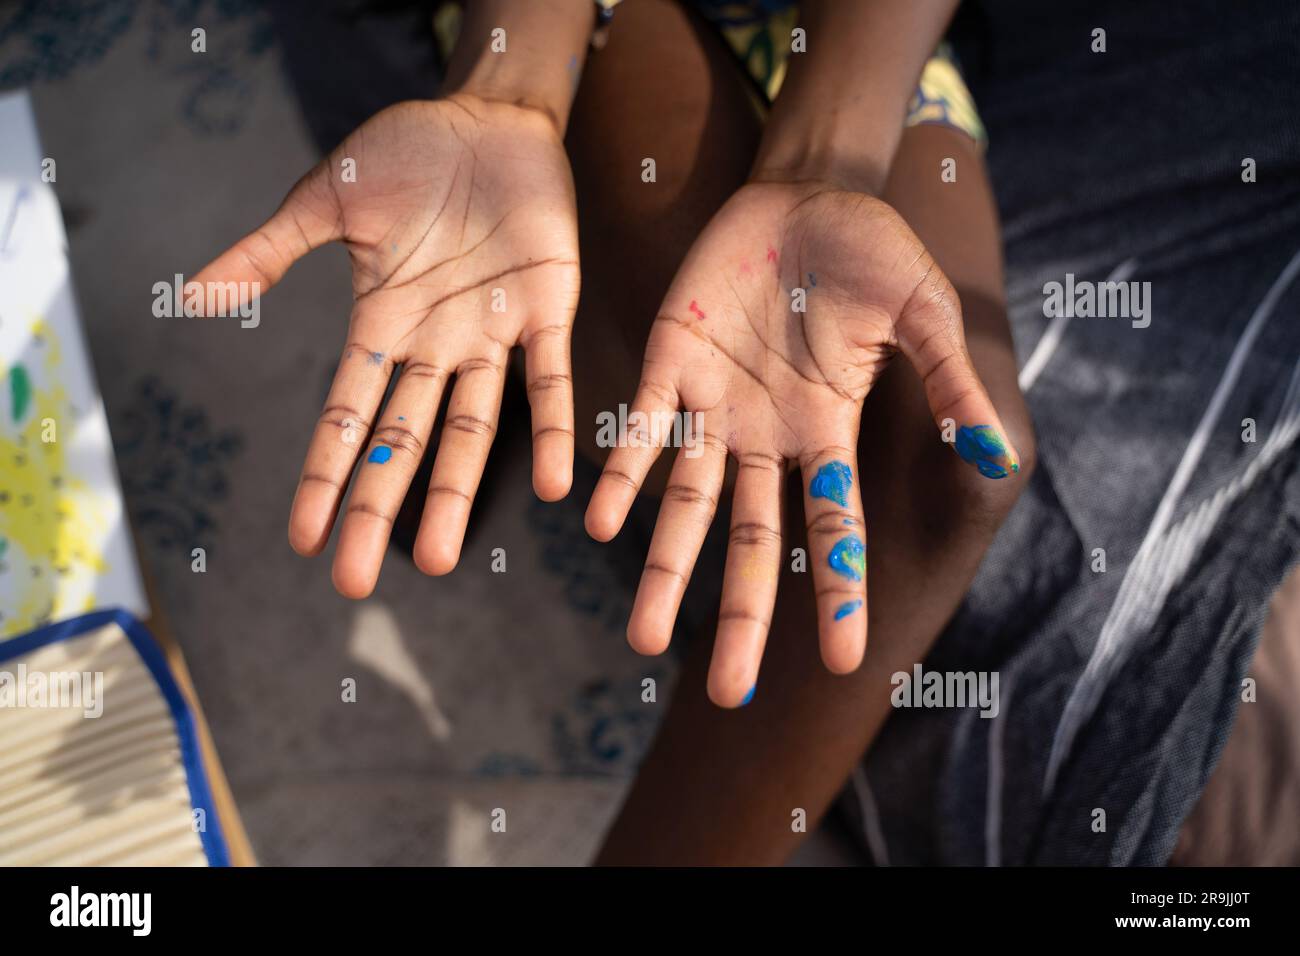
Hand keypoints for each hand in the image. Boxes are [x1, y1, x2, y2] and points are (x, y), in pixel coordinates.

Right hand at [194, 95, 579, 596]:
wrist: (489, 118)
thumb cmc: (408, 156)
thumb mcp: (328, 201)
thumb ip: (269, 250)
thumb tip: (194, 295)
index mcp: (382, 324)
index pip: (346, 414)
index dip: (324, 474)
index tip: (303, 539)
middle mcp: (435, 344)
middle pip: (401, 441)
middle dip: (376, 508)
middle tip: (354, 583)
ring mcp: (491, 334)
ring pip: (473, 429)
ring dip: (456, 491)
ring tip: (439, 558)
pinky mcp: (547, 309)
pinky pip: (551, 381)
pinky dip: (555, 430)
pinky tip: (558, 486)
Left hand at [584, 181, 1019, 705]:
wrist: (805, 194)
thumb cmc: (873, 251)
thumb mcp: (922, 312)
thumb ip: (949, 381)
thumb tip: (1001, 458)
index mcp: (829, 431)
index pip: (835, 528)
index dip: (841, 593)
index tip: (848, 663)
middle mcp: (768, 435)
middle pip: (752, 540)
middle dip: (742, 613)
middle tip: (729, 694)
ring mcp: (715, 404)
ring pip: (685, 502)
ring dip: (667, 567)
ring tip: (644, 638)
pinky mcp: (668, 363)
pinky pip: (641, 429)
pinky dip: (624, 473)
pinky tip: (598, 521)